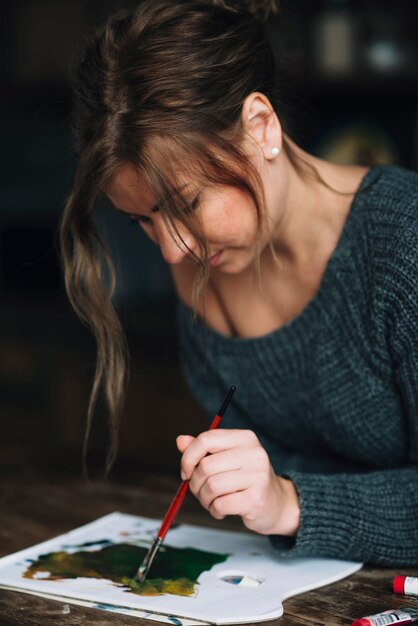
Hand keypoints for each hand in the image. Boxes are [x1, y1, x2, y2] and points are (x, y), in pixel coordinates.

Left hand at [176, 429, 299, 535]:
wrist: (277, 504)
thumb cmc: (246, 479)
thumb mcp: (227, 458)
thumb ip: (203, 450)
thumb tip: (180, 441)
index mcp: (245, 438)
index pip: (206, 439)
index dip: (188, 457)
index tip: (186, 472)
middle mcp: (254, 453)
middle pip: (206, 466)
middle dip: (195, 484)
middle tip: (200, 492)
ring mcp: (257, 476)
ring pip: (211, 486)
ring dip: (204, 499)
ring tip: (212, 502)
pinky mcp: (256, 499)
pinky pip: (220, 504)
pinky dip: (215, 510)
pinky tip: (221, 510)